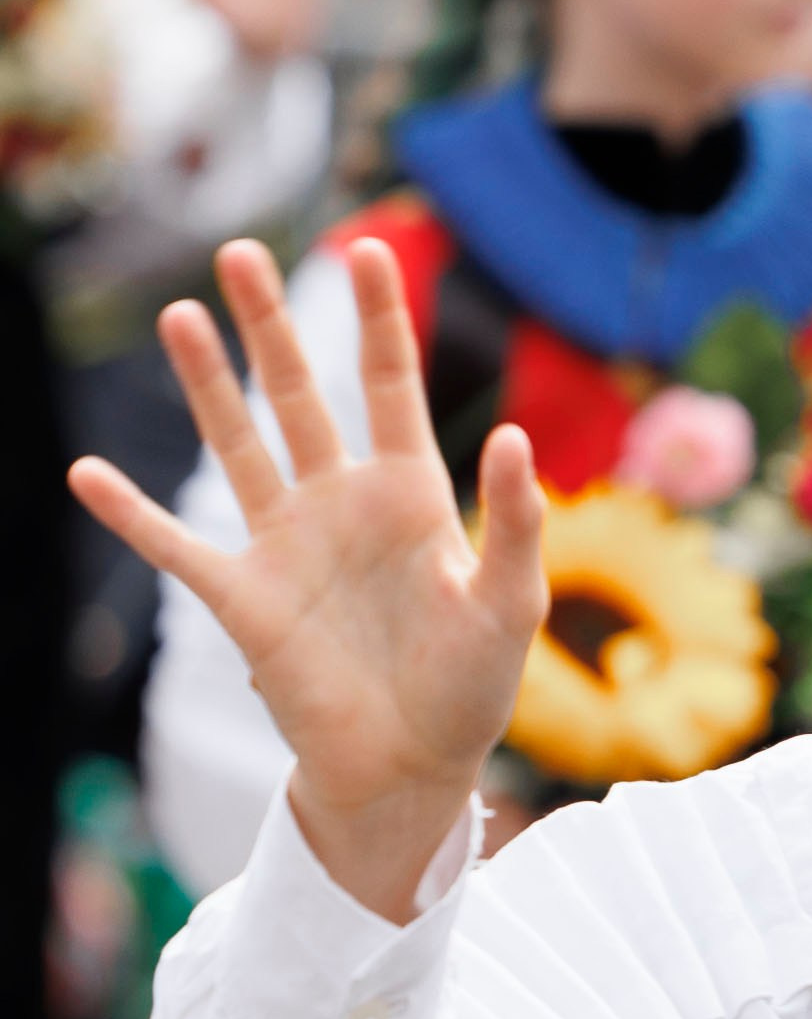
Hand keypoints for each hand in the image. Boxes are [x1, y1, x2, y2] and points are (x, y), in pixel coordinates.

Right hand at [68, 236, 546, 920]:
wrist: (411, 769)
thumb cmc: (470, 688)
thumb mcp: (509, 603)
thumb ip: (515, 522)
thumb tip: (511, 437)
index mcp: (410, 494)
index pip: (390, 385)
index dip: (379, 320)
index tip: (369, 250)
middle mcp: (340, 504)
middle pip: (298, 394)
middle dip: (270, 325)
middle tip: (240, 254)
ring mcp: (286, 546)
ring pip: (237, 446)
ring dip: (206, 385)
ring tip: (179, 316)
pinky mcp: (244, 598)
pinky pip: (176, 547)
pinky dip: (131, 515)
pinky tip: (88, 475)